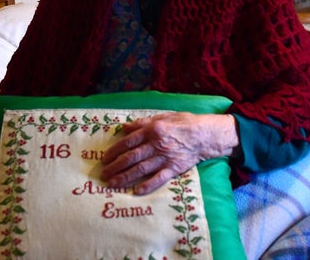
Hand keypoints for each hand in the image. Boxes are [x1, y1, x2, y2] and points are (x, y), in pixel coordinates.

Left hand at [100, 113, 237, 194]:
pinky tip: (136, 191)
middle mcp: (156, 144)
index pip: (128, 142)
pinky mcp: (174, 168)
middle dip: (115, 166)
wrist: (206, 135)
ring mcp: (165, 158)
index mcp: (152, 130)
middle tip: (103, 174)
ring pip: (141, 169)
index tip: (104, 158)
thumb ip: (142, 123)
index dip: (114, 151)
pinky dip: (148, 185)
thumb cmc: (183, 123)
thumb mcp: (162, 117)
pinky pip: (159, 178)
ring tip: (113, 184)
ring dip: (125, 177)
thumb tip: (124, 127)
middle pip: (131, 157)